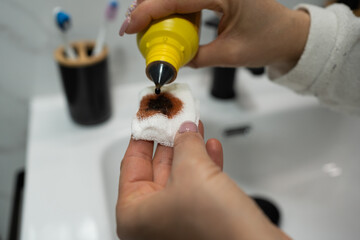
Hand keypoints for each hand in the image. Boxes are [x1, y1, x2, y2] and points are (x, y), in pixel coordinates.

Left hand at [116, 121, 290, 239]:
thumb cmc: (214, 229)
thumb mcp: (192, 171)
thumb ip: (185, 144)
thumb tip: (185, 130)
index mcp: (134, 215)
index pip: (132, 164)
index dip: (142, 136)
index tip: (148, 117)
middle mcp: (151, 221)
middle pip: (157, 168)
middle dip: (169, 140)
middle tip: (173, 118)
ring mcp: (175, 221)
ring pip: (179, 175)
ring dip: (189, 150)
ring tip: (193, 126)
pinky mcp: (199, 220)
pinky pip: (196, 186)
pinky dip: (204, 166)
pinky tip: (210, 148)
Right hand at [120, 0, 309, 68]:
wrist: (289, 36)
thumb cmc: (269, 42)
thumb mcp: (230, 54)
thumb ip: (197, 57)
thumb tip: (172, 61)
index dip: (148, 11)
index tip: (130, 27)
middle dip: (148, 7)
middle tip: (133, 28)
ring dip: (158, 7)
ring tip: (145, 27)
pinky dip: (172, 9)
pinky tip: (165, 23)